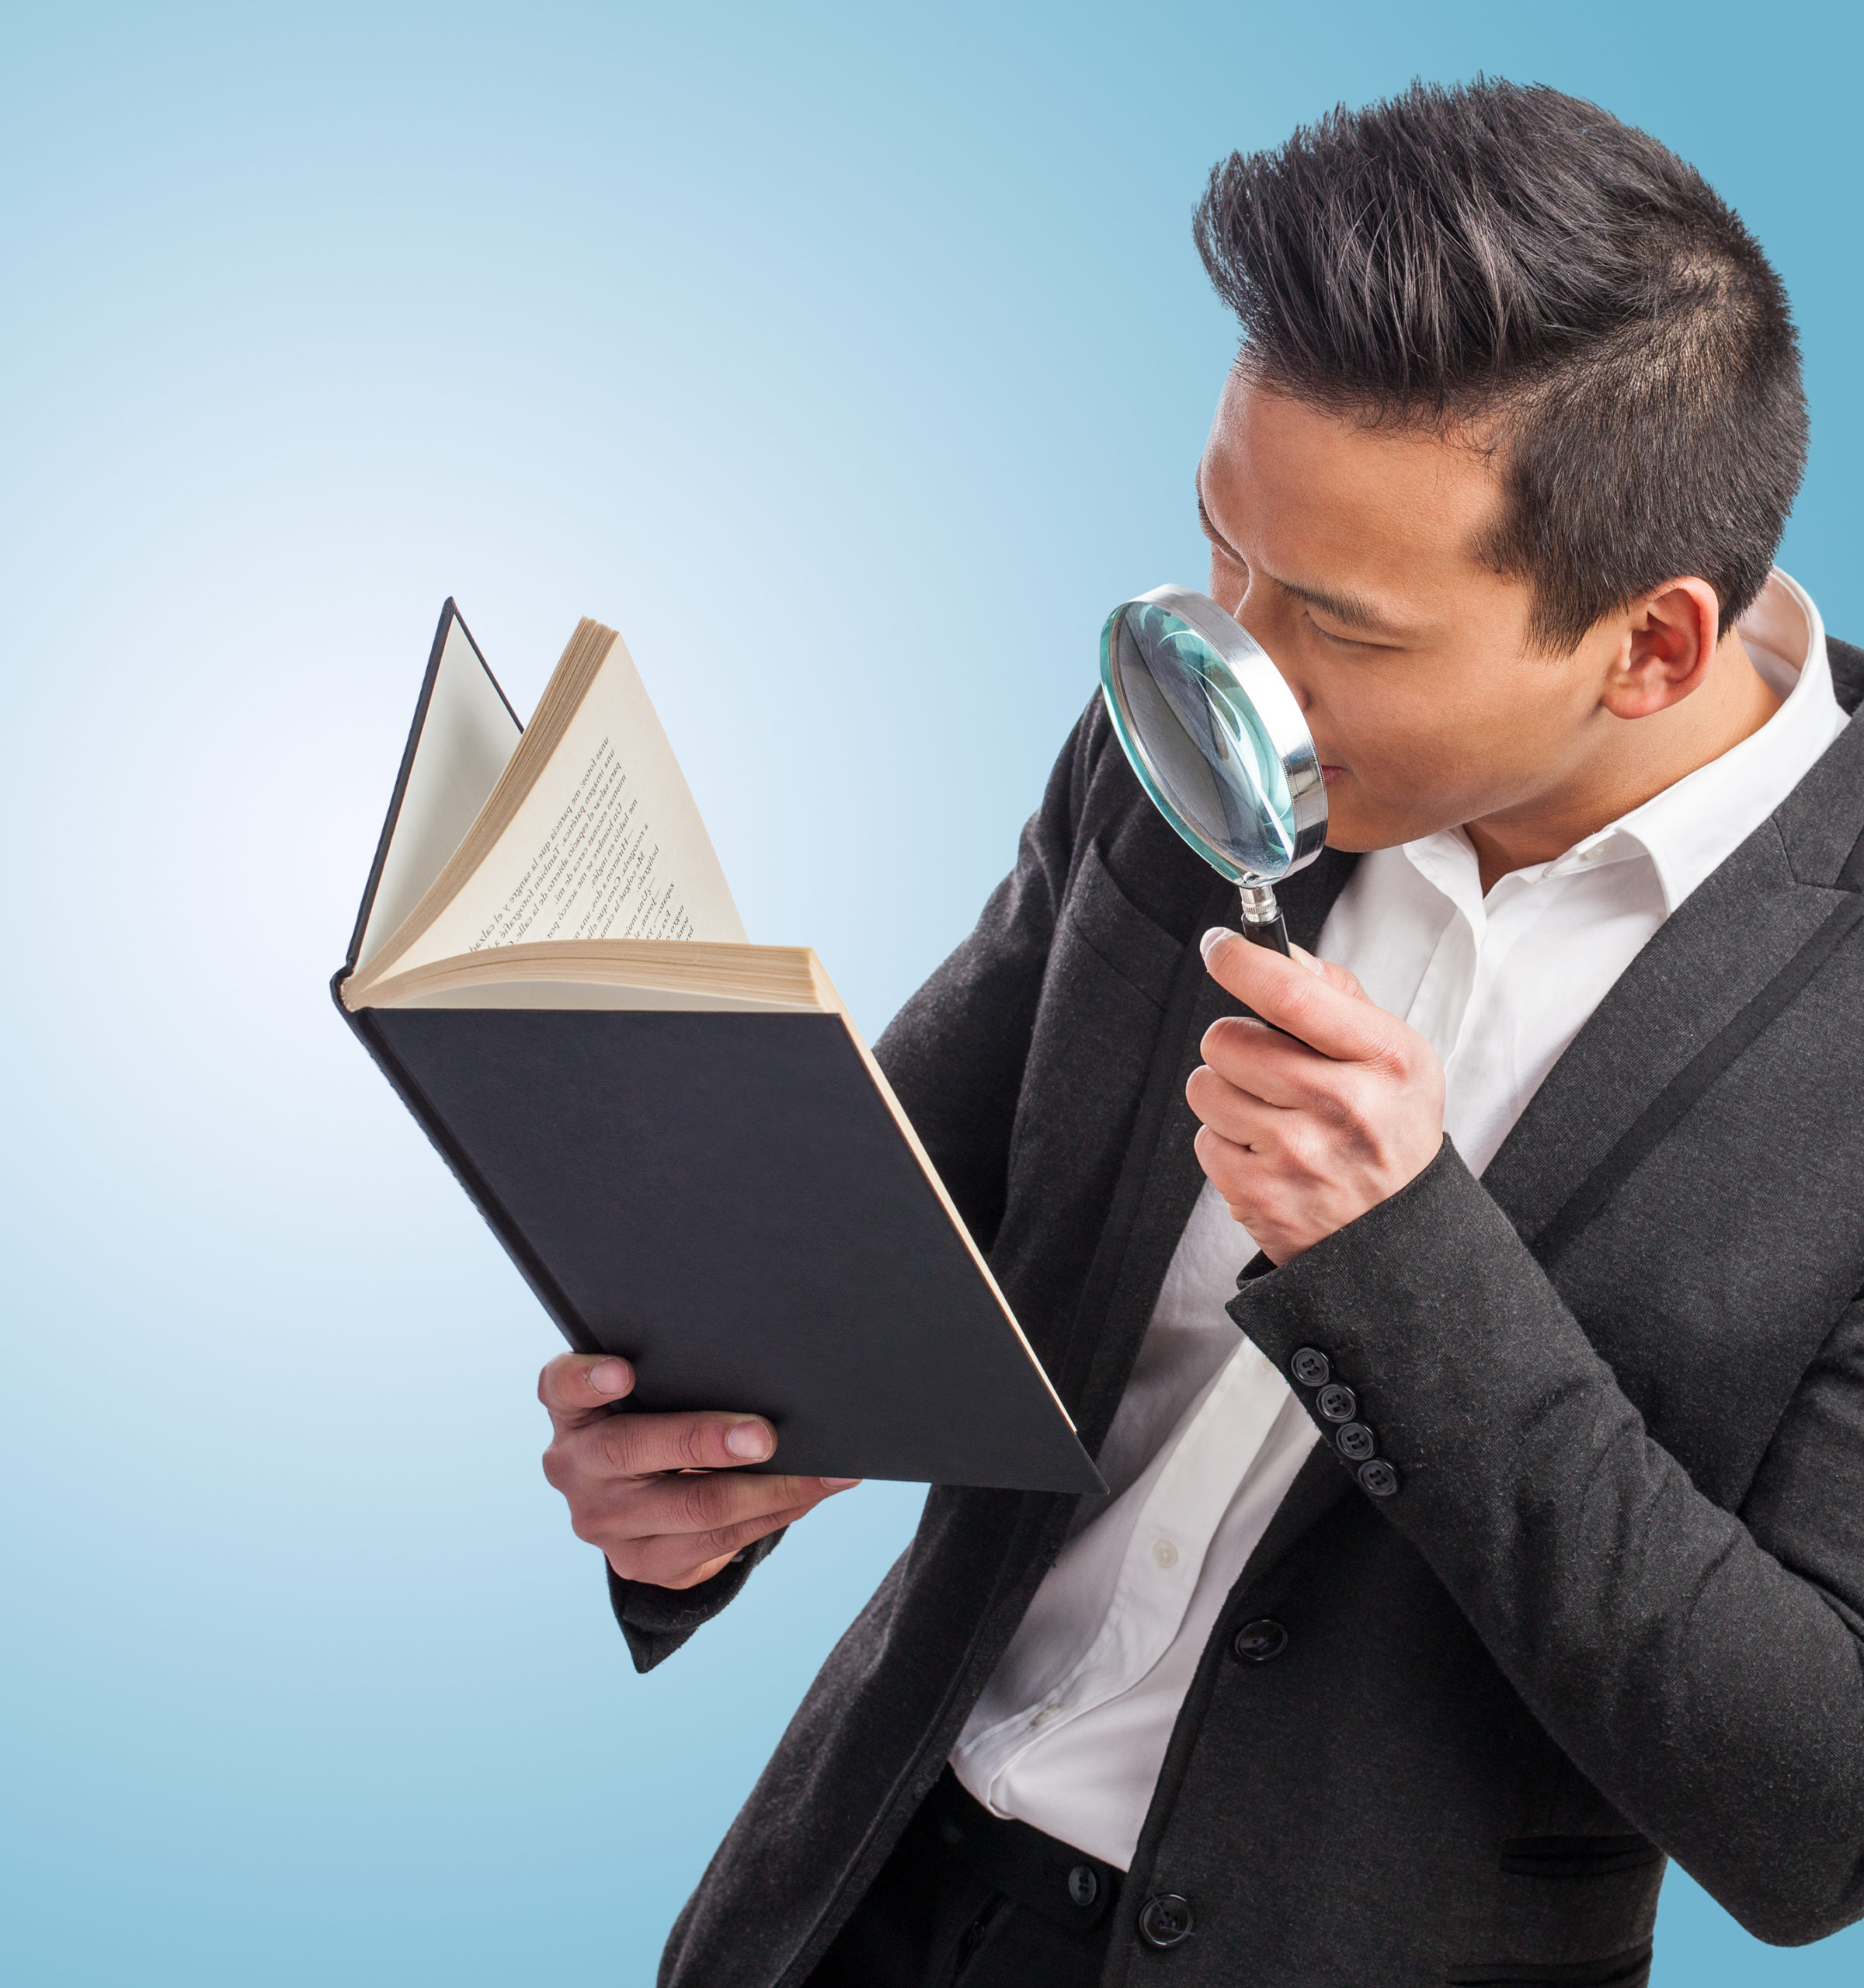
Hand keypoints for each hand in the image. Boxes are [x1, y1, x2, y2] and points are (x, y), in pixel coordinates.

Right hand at [538, 1353, 857, 1589]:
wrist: (638, 1503)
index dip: (589, 1378)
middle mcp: (576, 1467)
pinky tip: (809, 1495)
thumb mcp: (646, 1396)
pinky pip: (717, 1543)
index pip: (562, 1386)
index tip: (623, 1370)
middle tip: (765, 1436)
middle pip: (631, 1449)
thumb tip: (766, 1368)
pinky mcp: (641, 1563)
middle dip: (705, 1441)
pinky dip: (773, 1515)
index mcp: (573, 1413)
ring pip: (691, 1509)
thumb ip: (674, 1377)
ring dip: (768, 1490)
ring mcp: (604, 1523)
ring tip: (821, 1473)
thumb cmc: (655, 1420)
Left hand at [1187, 927, 1444, 1263]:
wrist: (1397, 1237)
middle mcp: (1343, 1106)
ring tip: (1270, 1112)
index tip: (1221, 947)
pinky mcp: (1259, 1195)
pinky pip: (1204, 1139)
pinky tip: (1267, 1152)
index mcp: (1383, 1059)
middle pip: (1228, 1038)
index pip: (1290, 994)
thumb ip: (1338, 996)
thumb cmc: (1389, 1132)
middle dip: (1235, 1042)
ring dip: (1226, 1092)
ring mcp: (1298, 1156)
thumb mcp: (1395, 1058)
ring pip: (1205, 1086)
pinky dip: (1226, 1141)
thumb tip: (1280, 952)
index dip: (1240, 960)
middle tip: (1266, 1064)